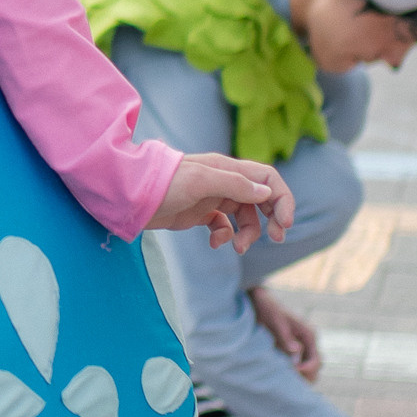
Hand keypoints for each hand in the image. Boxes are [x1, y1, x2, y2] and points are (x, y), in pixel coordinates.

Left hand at [149, 153, 295, 255]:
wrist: (131, 196)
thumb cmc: (164, 182)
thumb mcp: (201, 181)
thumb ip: (234, 184)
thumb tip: (266, 192)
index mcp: (228, 169)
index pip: (268, 179)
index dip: (282, 199)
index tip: (285, 223)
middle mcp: (224, 181)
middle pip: (261, 198)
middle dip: (272, 218)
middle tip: (276, 238)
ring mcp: (212, 198)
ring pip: (244, 216)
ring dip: (248, 233)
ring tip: (238, 248)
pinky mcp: (200, 214)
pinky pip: (224, 226)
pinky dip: (225, 236)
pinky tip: (215, 243)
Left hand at [249, 286, 320, 379]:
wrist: (258, 300)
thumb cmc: (268, 309)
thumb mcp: (276, 322)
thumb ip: (286, 337)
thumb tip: (297, 352)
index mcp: (309, 335)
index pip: (316, 361)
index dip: (307, 370)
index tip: (293, 371)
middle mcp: (307, 342)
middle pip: (314, 368)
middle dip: (304, 377)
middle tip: (287, 380)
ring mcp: (300, 346)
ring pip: (305, 369)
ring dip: (297, 376)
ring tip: (282, 379)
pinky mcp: (289, 349)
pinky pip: (294, 366)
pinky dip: (290, 373)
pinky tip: (277, 375)